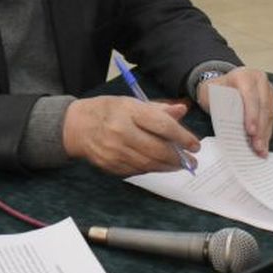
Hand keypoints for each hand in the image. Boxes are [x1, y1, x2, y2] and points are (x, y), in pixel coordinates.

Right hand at [61, 95, 200, 175]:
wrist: (77, 126)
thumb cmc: (108, 110)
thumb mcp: (132, 102)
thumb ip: (158, 108)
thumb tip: (182, 111)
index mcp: (129, 111)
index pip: (162, 125)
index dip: (182, 137)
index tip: (194, 144)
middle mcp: (121, 132)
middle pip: (158, 149)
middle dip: (178, 157)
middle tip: (192, 160)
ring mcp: (115, 151)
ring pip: (149, 163)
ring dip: (168, 166)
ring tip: (179, 164)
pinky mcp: (111, 165)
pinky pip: (138, 170)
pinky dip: (152, 169)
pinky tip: (160, 166)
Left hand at [196, 68, 272, 156]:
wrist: (221, 84)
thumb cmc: (215, 89)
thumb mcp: (210, 93)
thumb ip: (217, 104)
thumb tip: (228, 122)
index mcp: (243, 75)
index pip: (250, 96)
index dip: (251, 114)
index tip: (251, 131)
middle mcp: (259, 80)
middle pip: (263, 106)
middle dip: (260, 129)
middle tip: (257, 146)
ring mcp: (267, 90)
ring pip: (270, 113)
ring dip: (265, 133)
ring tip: (261, 149)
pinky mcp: (271, 100)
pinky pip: (271, 117)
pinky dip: (267, 132)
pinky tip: (264, 144)